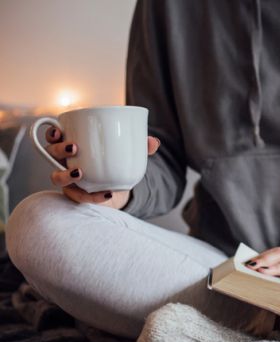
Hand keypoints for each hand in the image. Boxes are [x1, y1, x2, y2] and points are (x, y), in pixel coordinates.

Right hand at [45, 126, 159, 208]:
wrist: (120, 187)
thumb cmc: (117, 162)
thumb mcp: (130, 152)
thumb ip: (141, 147)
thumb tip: (154, 142)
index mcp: (73, 144)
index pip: (54, 136)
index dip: (52, 133)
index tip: (59, 131)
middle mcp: (64, 161)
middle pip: (51, 153)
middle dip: (58, 149)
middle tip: (74, 147)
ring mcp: (68, 180)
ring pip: (57, 177)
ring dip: (65, 174)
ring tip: (80, 172)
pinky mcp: (77, 195)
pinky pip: (79, 197)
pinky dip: (93, 196)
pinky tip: (107, 194)